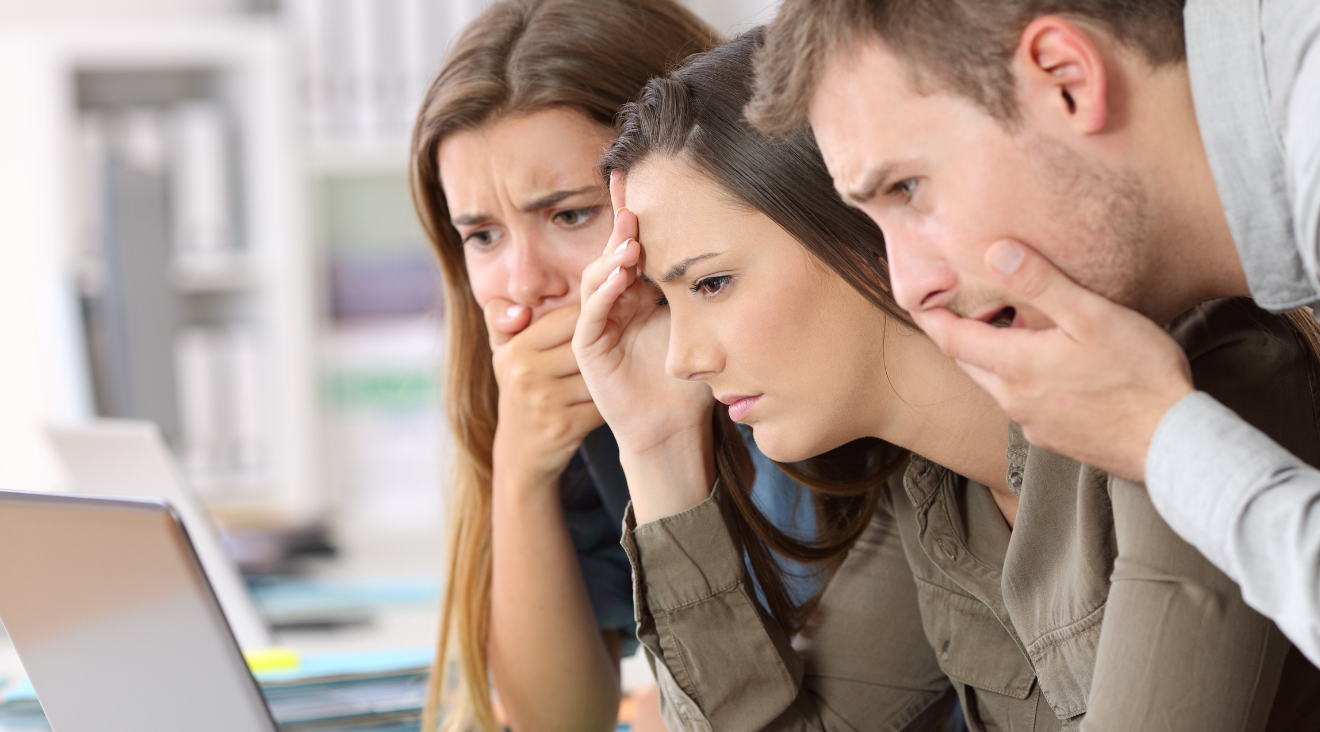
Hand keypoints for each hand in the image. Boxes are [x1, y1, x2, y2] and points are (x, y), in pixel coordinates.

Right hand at [488, 300, 603, 490]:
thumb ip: (501, 318)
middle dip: (607, 347)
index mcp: (517, 349)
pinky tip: (610, 399)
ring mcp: (545, 402)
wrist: (519, 454)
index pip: (569, 318)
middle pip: (587, 346)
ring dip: (610, 377)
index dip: (593, 317)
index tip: (609, 321)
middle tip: (622, 345)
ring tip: (616, 374)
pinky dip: (609, 402)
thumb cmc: (519, 392)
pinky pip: (602, 404)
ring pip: (597, 375)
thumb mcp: (502, 354)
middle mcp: (527, 373)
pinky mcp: (565, 427)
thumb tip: (522, 309)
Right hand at [573, 173, 715, 520]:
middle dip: (621, 223)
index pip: (634, 243)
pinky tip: (621, 275)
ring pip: (598, 276)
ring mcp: (599, 322)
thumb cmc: (692, 378)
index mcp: (639, 291)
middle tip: (634, 196)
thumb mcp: (703, 322)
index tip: (638, 174)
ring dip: (613, 255)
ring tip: (631, 237)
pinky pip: (590, 313)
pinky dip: (604, 291)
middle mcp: (616, 301)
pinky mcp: (588, 347)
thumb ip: (701, 286)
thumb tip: (732, 237)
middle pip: (613, 252)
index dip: (634, 211)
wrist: (674, 426)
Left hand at [910, 240, 1193, 481]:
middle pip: (968, 361)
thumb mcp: (1092, 316)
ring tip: (1000, 327)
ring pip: (995, 382)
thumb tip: (994, 251)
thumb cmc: (1139, 376)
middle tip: (951, 305)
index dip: (929, 315)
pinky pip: (1022, 402)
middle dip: (956, 333)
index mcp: (1014, 366)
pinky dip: (1019, 378)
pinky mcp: (1053, 437)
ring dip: (990, 356)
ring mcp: (1031, 422)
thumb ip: (1041, 283)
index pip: (950, 338)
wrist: (1172, 444)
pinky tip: (1044, 365)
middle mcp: (1012, 398)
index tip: (916, 296)